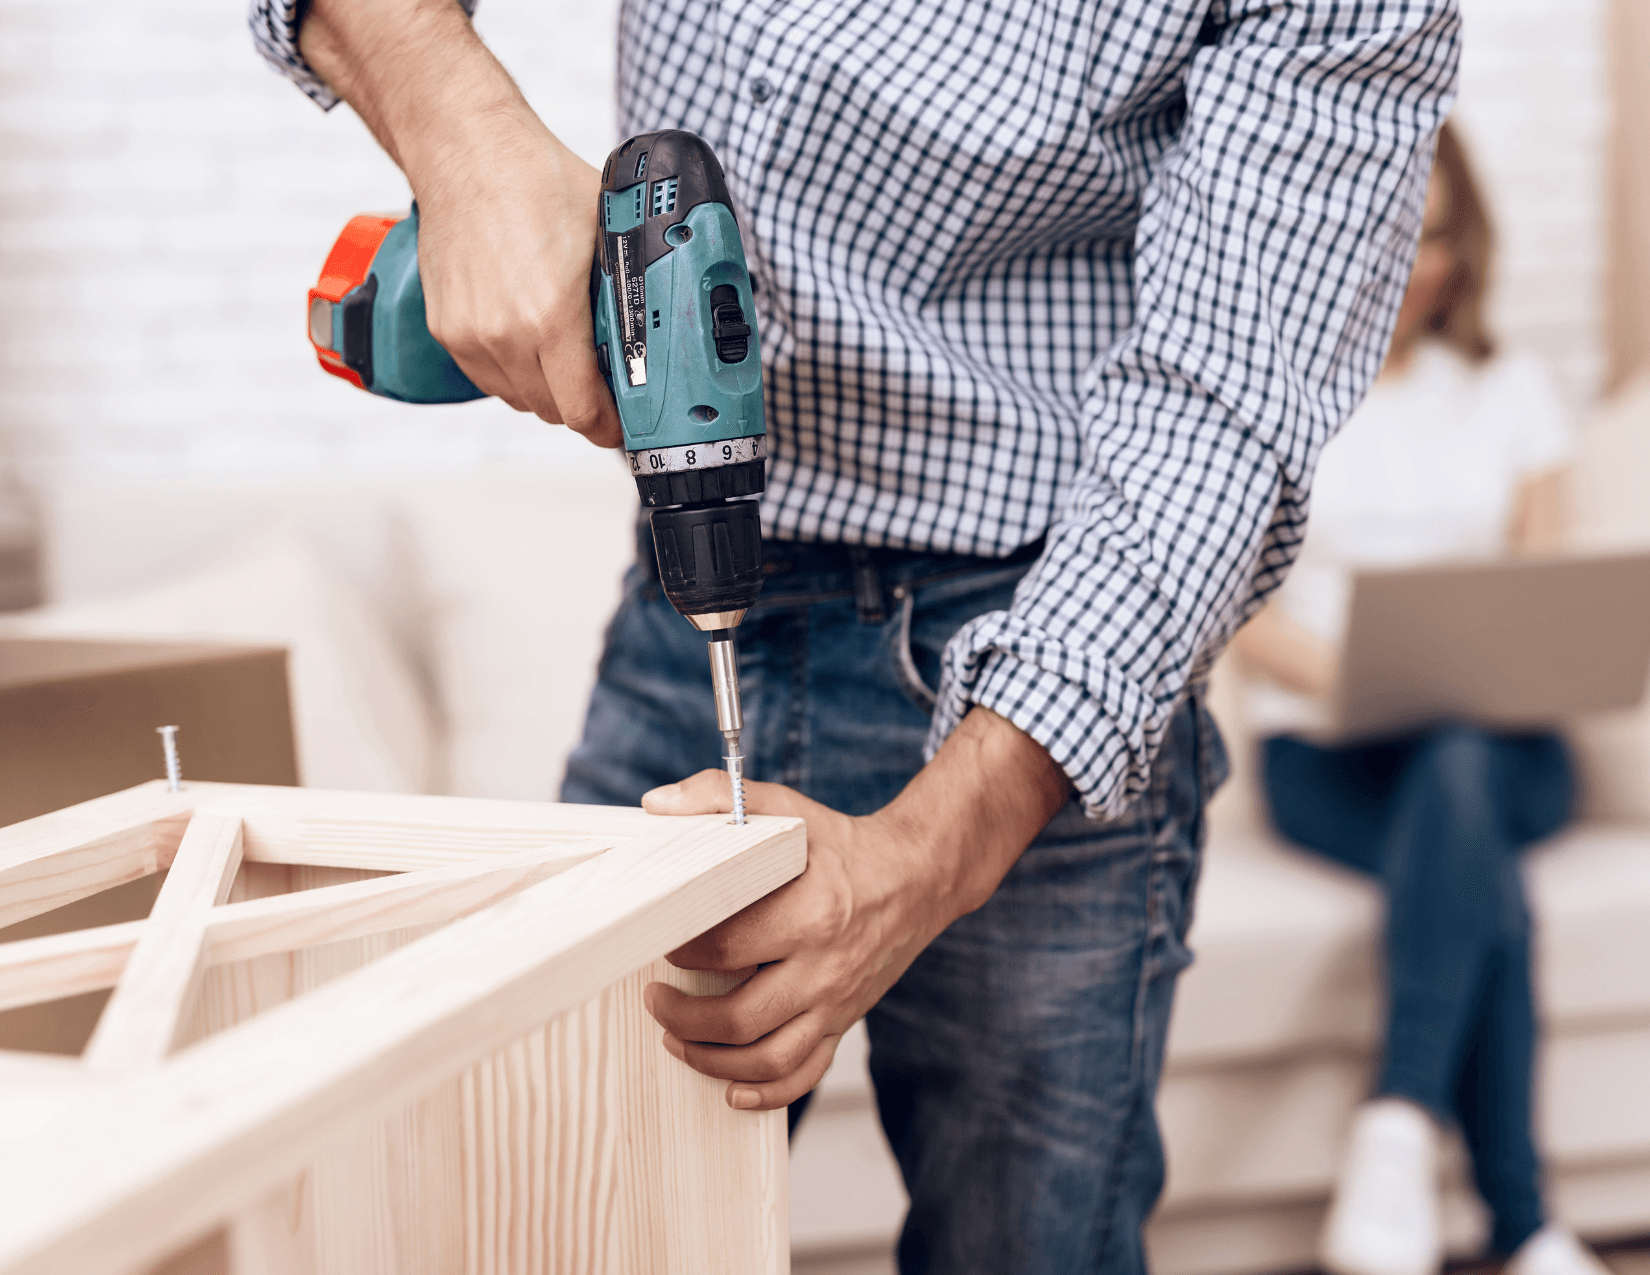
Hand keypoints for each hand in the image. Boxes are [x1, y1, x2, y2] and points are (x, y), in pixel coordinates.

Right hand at [301, 0, 622, 445]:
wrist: (466, 152)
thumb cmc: (539, 182)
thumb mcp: (610, 236)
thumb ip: (630, 291)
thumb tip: (665, 325)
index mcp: (550, 318)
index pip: (583, 411)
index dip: (610, 426)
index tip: (625, 423)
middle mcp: (505, 335)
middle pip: (552, 411)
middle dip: (583, 406)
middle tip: (605, 388)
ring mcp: (470, 335)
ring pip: (518, 399)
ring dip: (546, 392)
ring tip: (567, 362)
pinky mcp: (446, 329)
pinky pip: (487, 379)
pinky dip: (512, 374)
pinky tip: (529, 346)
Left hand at [639, 707, 1069, 1110]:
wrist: (918, 877)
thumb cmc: (844, 845)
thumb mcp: (788, 811)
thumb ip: (719, 798)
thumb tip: (656, 804)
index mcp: (810, 913)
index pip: (726, 948)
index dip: (681, 950)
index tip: (658, 940)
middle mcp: (825, 967)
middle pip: (739, 1018)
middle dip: (683, 1018)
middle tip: (653, 999)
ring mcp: (836, 1002)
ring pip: (767, 1059)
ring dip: (711, 1060)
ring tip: (676, 1039)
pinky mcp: (844, 1021)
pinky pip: (806, 1072)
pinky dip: (766, 1093)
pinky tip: (731, 1088)